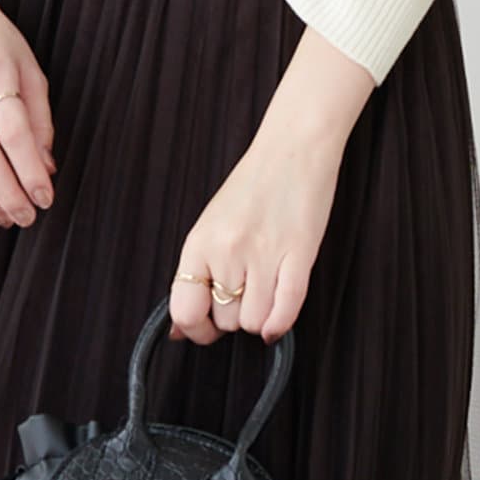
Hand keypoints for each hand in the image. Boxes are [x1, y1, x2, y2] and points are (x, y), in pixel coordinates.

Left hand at [168, 124, 343, 346]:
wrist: (293, 148)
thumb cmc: (253, 185)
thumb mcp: (211, 225)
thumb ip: (196, 275)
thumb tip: (180, 331)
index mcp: (199, 242)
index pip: (185, 310)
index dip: (196, 330)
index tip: (206, 329)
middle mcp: (227, 250)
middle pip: (225, 320)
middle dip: (234, 314)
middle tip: (245, 292)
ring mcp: (263, 254)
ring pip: (254, 322)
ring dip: (260, 316)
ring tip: (264, 291)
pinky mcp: (299, 255)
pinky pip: (286, 311)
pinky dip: (281, 323)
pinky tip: (279, 317)